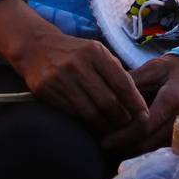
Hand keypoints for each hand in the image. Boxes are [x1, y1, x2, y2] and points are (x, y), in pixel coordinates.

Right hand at [12, 28, 149, 130]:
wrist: (35, 46)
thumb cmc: (74, 52)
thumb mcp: (96, 52)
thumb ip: (116, 72)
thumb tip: (137, 103)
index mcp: (95, 52)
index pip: (123, 84)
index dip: (135, 104)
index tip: (143, 117)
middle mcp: (78, 63)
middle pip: (108, 102)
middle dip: (121, 120)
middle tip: (126, 129)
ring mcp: (60, 77)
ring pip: (90, 113)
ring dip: (104, 127)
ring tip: (111, 132)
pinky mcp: (46, 89)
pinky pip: (72, 113)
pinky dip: (85, 123)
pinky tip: (91, 126)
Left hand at [102, 55, 178, 154]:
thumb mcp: (156, 67)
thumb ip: (133, 80)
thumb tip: (108, 91)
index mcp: (172, 100)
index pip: (144, 126)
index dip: (123, 136)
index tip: (105, 141)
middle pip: (150, 143)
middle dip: (126, 148)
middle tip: (106, 146)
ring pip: (158, 149)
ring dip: (137, 151)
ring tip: (117, 147)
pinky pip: (168, 148)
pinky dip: (151, 148)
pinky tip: (136, 144)